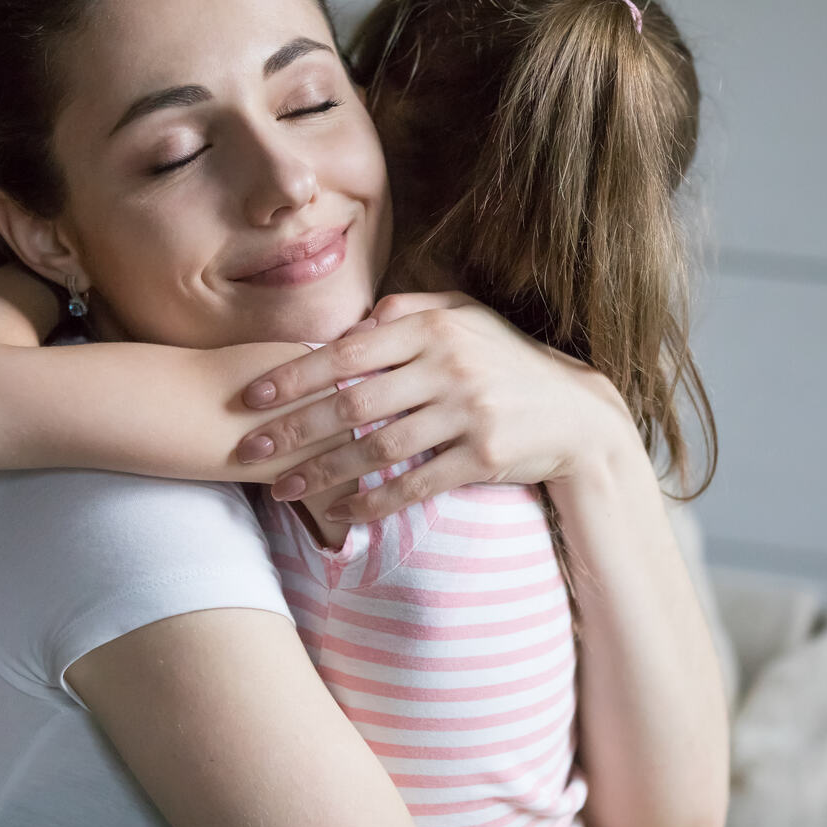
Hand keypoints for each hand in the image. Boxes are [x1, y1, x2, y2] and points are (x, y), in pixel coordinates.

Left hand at [236, 292, 629, 522]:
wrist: (576, 413)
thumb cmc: (506, 360)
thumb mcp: (466, 316)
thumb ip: (407, 311)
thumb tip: (350, 322)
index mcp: (434, 328)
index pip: (347, 352)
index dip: (295, 375)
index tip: (252, 396)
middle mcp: (449, 366)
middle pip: (353, 402)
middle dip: (294, 429)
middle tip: (250, 449)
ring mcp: (469, 412)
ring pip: (378, 448)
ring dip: (324, 473)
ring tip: (284, 490)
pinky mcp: (484, 457)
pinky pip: (416, 485)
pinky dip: (375, 503)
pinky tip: (341, 516)